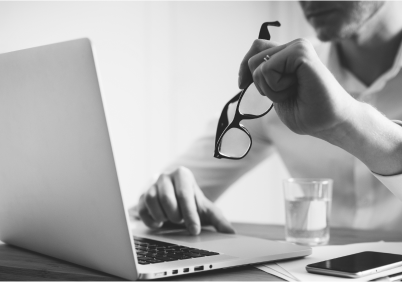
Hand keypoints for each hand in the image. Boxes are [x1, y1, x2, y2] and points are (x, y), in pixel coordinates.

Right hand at [134, 166, 234, 234]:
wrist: (173, 197)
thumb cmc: (190, 202)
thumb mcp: (205, 208)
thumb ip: (218, 219)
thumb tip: (231, 232)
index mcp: (182, 174)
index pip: (185, 194)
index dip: (190, 215)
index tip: (195, 230)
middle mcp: (165, 177)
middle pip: (167, 198)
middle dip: (176, 215)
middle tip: (180, 220)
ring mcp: (151, 185)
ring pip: (152, 200)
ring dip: (162, 216)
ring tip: (170, 220)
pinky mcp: (141, 196)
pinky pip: (142, 209)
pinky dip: (150, 220)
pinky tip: (159, 224)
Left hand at [238, 38, 401, 175]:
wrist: (329, 122)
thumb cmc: (307, 112)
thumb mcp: (276, 94)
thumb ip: (264, 78)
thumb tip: (245, 73)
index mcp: (288, 56)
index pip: (256, 49)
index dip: (244, 66)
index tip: (242, 85)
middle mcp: (293, 47)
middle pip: (253, 56)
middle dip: (259, 84)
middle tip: (284, 94)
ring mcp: (298, 47)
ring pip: (257, 65)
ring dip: (269, 88)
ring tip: (292, 92)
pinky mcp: (300, 52)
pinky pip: (267, 69)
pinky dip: (275, 87)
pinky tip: (295, 89)